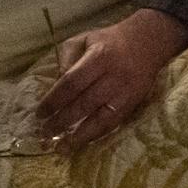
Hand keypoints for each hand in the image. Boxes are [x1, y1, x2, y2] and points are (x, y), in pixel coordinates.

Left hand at [35, 8, 187, 146]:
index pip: (71, 83)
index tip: (40, 113)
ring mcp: (125, 92)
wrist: (148, 43)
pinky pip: (113, 123)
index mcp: (99, 57)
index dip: (54, 100)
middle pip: (84, 104)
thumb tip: (55, 86)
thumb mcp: (84, 39)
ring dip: (79, 135)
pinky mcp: (134, 103)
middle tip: (45, 133)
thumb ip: (67, 58)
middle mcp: (113, 77)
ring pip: (100, 119)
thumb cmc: (110, 40)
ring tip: (62, 148)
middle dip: (62, 121)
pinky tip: (82, 141)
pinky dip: (97, 134)